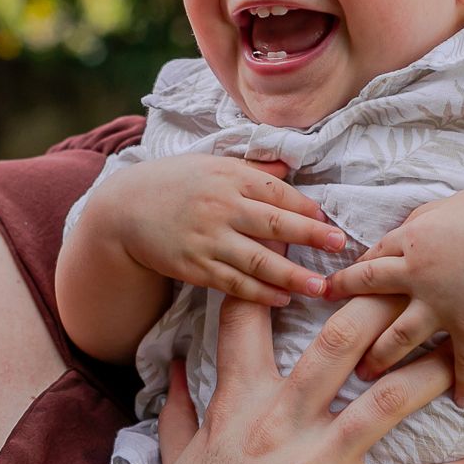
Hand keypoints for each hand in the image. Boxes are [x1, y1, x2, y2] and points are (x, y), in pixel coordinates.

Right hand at [91, 155, 346, 304]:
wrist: (122, 209)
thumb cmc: (173, 182)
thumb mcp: (212, 164)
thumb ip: (253, 168)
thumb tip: (291, 165)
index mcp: (229, 176)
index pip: (278, 193)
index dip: (307, 208)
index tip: (330, 221)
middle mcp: (220, 206)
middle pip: (275, 224)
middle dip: (311, 237)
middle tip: (340, 248)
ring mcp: (207, 239)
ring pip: (258, 260)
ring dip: (292, 275)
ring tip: (320, 287)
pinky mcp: (194, 266)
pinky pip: (233, 283)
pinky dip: (260, 293)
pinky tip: (282, 300)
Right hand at [140, 294, 463, 463]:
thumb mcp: (177, 461)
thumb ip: (182, 409)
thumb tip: (176, 367)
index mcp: (237, 409)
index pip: (248, 324)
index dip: (277, 281)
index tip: (314, 256)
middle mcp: (278, 427)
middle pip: (336, 344)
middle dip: (380, 307)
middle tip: (420, 283)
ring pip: (385, 403)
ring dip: (432, 374)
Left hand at [322, 191, 463, 406]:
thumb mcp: (448, 206)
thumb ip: (421, 220)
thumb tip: (405, 230)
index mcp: (410, 243)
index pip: (370, 262)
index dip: (350, 276)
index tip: (331, 288)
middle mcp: (417, 278)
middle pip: (372, 303)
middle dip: (347, 321)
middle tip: (330, 339)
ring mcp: (441, 307)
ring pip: (400, 338)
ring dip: (382, 358)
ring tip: (367, 374)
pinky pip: (463, 363)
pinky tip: (462, 402)